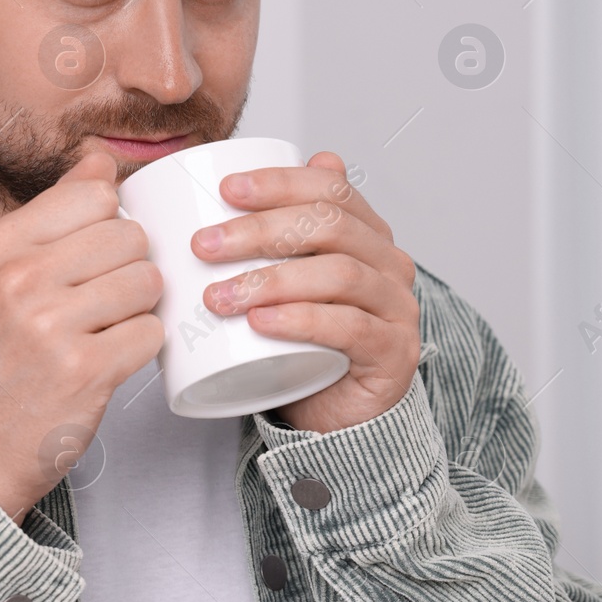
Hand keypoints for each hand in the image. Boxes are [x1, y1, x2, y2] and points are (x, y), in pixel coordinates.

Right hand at [0, 150, 163, 524]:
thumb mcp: (4, 274)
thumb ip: (56, 212)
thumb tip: (101, 160)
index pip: (94, 195)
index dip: (111, 225)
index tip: (94, 257)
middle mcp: (20, 278)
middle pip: (129, 236)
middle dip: (131, 268)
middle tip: (103, 304)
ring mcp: (51, 325)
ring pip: (148, 282)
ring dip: (140, 309)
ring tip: (105, 330)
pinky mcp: (86, 369)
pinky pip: (151, 333)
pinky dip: (142, 348)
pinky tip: (111, 360)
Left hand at [192, 151, 419, 433]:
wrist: (340, 418)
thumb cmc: (305, 346)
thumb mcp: (281, 285)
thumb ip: (266, 240)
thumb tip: (229, 184)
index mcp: (368, 235)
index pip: (331, 190)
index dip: (280, 183)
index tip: (225, 190)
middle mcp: (390, 264)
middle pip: (331, 227)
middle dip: (261, 230)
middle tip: (204, 246)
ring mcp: (397, 308)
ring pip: (340, 275)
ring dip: (271, 280)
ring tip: (219, 296)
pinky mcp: (394, 352)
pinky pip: (351, 328)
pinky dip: (302, 321)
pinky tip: (262, 322)